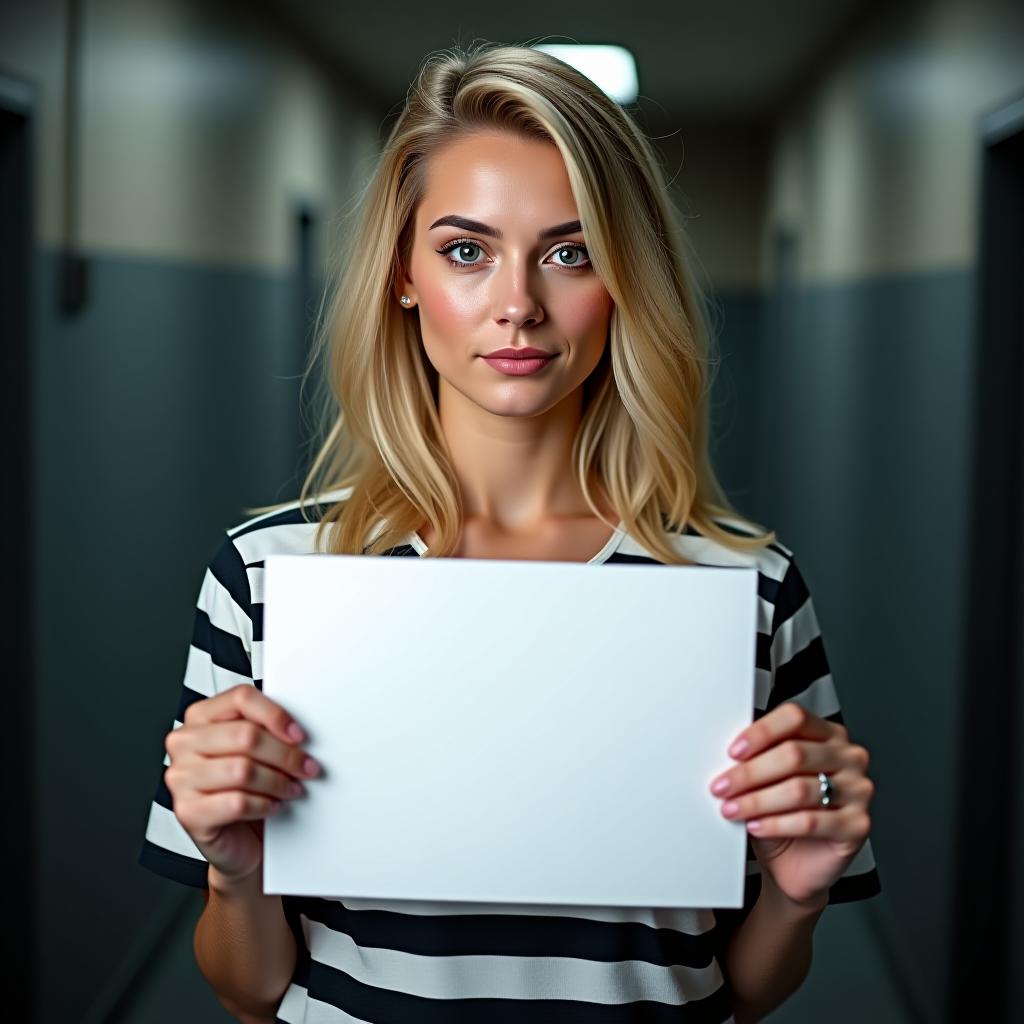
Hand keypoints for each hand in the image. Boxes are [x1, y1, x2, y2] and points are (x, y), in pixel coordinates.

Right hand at [163, 683, 321, 882]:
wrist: (238, 838)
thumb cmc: (248, 788)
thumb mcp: (256, 750)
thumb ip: (267, 730)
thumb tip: (297, 730)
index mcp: (201, 717)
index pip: (241, 698)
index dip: (276, 715)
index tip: (298, 734)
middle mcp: (184, 743)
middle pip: (246, 735)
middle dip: (285, 754)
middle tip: (306, 767)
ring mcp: (180, 777)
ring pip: (243, 770)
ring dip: (278, 781)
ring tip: (292, 788)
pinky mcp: (187, 811)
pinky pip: (237, 802)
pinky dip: (264, 805)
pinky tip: (273, 805)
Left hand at [708, 702, 874, 905]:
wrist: (797, 863)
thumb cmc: (782, 813)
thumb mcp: (768, 778)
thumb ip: (758, 756)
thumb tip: (731, 753)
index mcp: (828, 734)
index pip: (795, 718)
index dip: (761, 732)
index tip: (734, 751)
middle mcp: (849, 757)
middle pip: (794, 753)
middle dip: (750, 772)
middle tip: (722, 786)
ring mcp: (858, 790)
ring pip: (799, 789)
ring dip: (757, 800)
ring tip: (732, 808)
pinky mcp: (858, 825)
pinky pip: (810, 821)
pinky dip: (775, 823)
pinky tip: (756, 825)